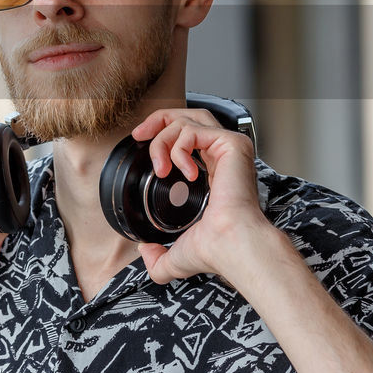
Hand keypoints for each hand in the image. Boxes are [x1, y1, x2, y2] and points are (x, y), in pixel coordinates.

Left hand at [129, 108, 268, 283]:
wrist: (231, 246)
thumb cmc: (215, 251)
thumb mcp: (176, 254)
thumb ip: (157, 257)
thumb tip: (144, 251)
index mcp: (214, 172)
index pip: (189, 136)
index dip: (163, 132)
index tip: (142, 142)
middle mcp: (224, 157)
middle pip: (189, 115)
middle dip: (158, 120)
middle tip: (140, 136)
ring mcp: (230, 148)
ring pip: (187, 120)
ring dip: (163, 140)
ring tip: (161, 168)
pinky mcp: (232, 144)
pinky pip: (194, 129)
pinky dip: (179, 147)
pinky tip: (184, 172)